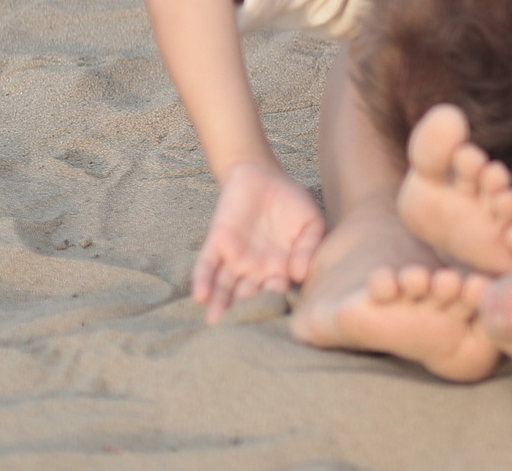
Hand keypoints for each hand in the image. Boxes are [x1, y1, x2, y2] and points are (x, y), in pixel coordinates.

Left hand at [193, 158, 324, 323]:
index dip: (272, 306)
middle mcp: (254, 270)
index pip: (274, 293)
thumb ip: (310, 247)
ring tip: (215, 324)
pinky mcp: (216, 243)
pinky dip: (203, 280)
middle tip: (236, 336)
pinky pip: (207, 265)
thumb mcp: (311, 222)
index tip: (272, 324)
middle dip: (241, 314)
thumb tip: (302, 274)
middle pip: (245, 297)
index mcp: (278, 269)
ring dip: (219, 306)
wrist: (265, 175)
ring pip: (223, 287)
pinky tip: (200, 296)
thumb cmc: (292, 203)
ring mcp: (234, 258)